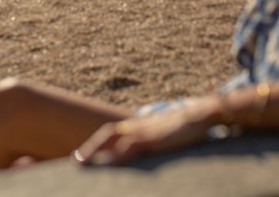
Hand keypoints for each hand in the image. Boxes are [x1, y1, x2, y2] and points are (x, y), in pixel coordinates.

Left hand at [73, 97, 218, 165]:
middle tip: (77, 161)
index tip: (85, 153)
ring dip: (97, 152)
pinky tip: (109, 165)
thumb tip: (151, 145)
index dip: (99, 142)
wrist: (201, 114)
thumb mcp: (169, 131)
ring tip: (83, 164)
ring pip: (114, 140)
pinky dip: (117, 156)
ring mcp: (145, 131)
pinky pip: (130, 148)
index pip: (114, 131)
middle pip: (108, 133)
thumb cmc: (189, 125)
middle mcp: (139, 125)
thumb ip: (157, 136)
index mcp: (142, 123)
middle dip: (91, 147)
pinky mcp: (153, 139)